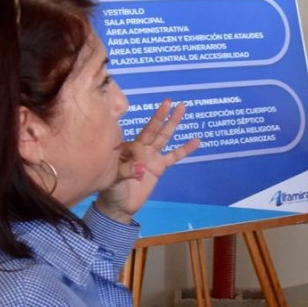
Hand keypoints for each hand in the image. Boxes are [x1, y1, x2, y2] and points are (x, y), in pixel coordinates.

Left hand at [95, 99, 198, 221]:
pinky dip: (185, 149)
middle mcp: (140, 148)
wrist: (119, 206)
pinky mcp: (160, 167)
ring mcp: (151, 156)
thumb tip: (140, 168)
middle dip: (160, 115)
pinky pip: (174, 156)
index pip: (138, 143)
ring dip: (172, 123)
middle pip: (152, 129)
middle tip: (169, 101)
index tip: (136, 170)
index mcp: (126, 148)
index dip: (139, 154)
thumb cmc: (111, 191)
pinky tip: (196, 140)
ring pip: (163, 137)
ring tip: (182, 108)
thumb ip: (124, 172)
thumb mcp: (112, 181)